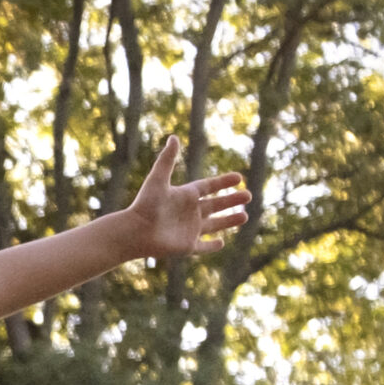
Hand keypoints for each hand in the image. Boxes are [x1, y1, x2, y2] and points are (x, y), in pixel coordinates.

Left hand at [123, 136, 249, 259]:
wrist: (134, 231)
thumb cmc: (145, 205)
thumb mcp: (158, 179)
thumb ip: (167, 159)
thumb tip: (173, 137)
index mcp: (185, 196)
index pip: (209, 187)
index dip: (223, 182)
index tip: (239, 177)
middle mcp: (189, 212)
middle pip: (215, 205)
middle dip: (232, 201)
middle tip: (248, 196)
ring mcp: (189, 230)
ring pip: (214, 225)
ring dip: (229, 221)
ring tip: (245, 216)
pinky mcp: (187, 246)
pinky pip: (202, 247)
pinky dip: (212, 246)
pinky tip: (222, 242)